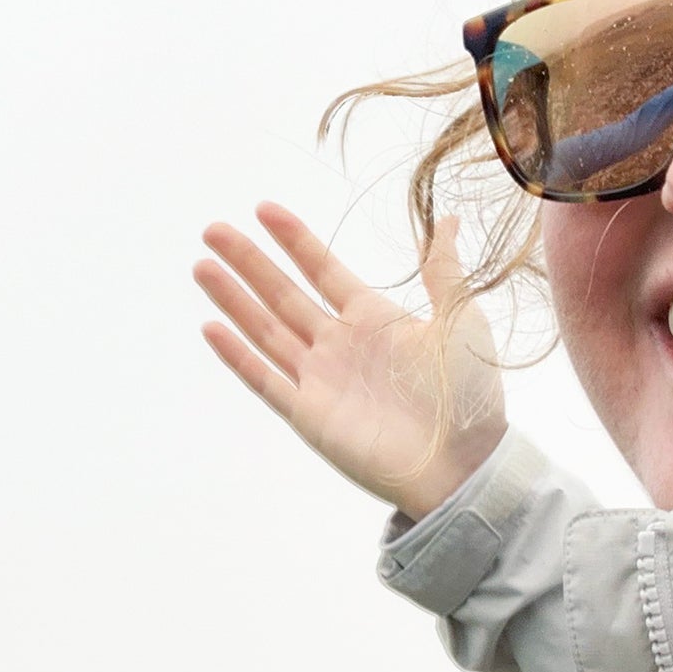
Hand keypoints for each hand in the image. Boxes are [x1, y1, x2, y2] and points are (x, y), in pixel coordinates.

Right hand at [195, 202, 503, 520]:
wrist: (463, 462)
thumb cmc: (470, 394)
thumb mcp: (461, 319)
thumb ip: (443, 270)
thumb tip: (448, 218)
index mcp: (372, 317)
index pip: (322, 269)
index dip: (294, 240)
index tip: (264, 209)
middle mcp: (338, 344)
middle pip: (282, 294)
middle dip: (249, 261)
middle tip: (214, 229)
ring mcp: (319, 378)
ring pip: (265, 329)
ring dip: (233, 299)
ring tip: (202, 266)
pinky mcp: (308, 414)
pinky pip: (264, 379)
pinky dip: (237, 355)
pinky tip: (211, 328)